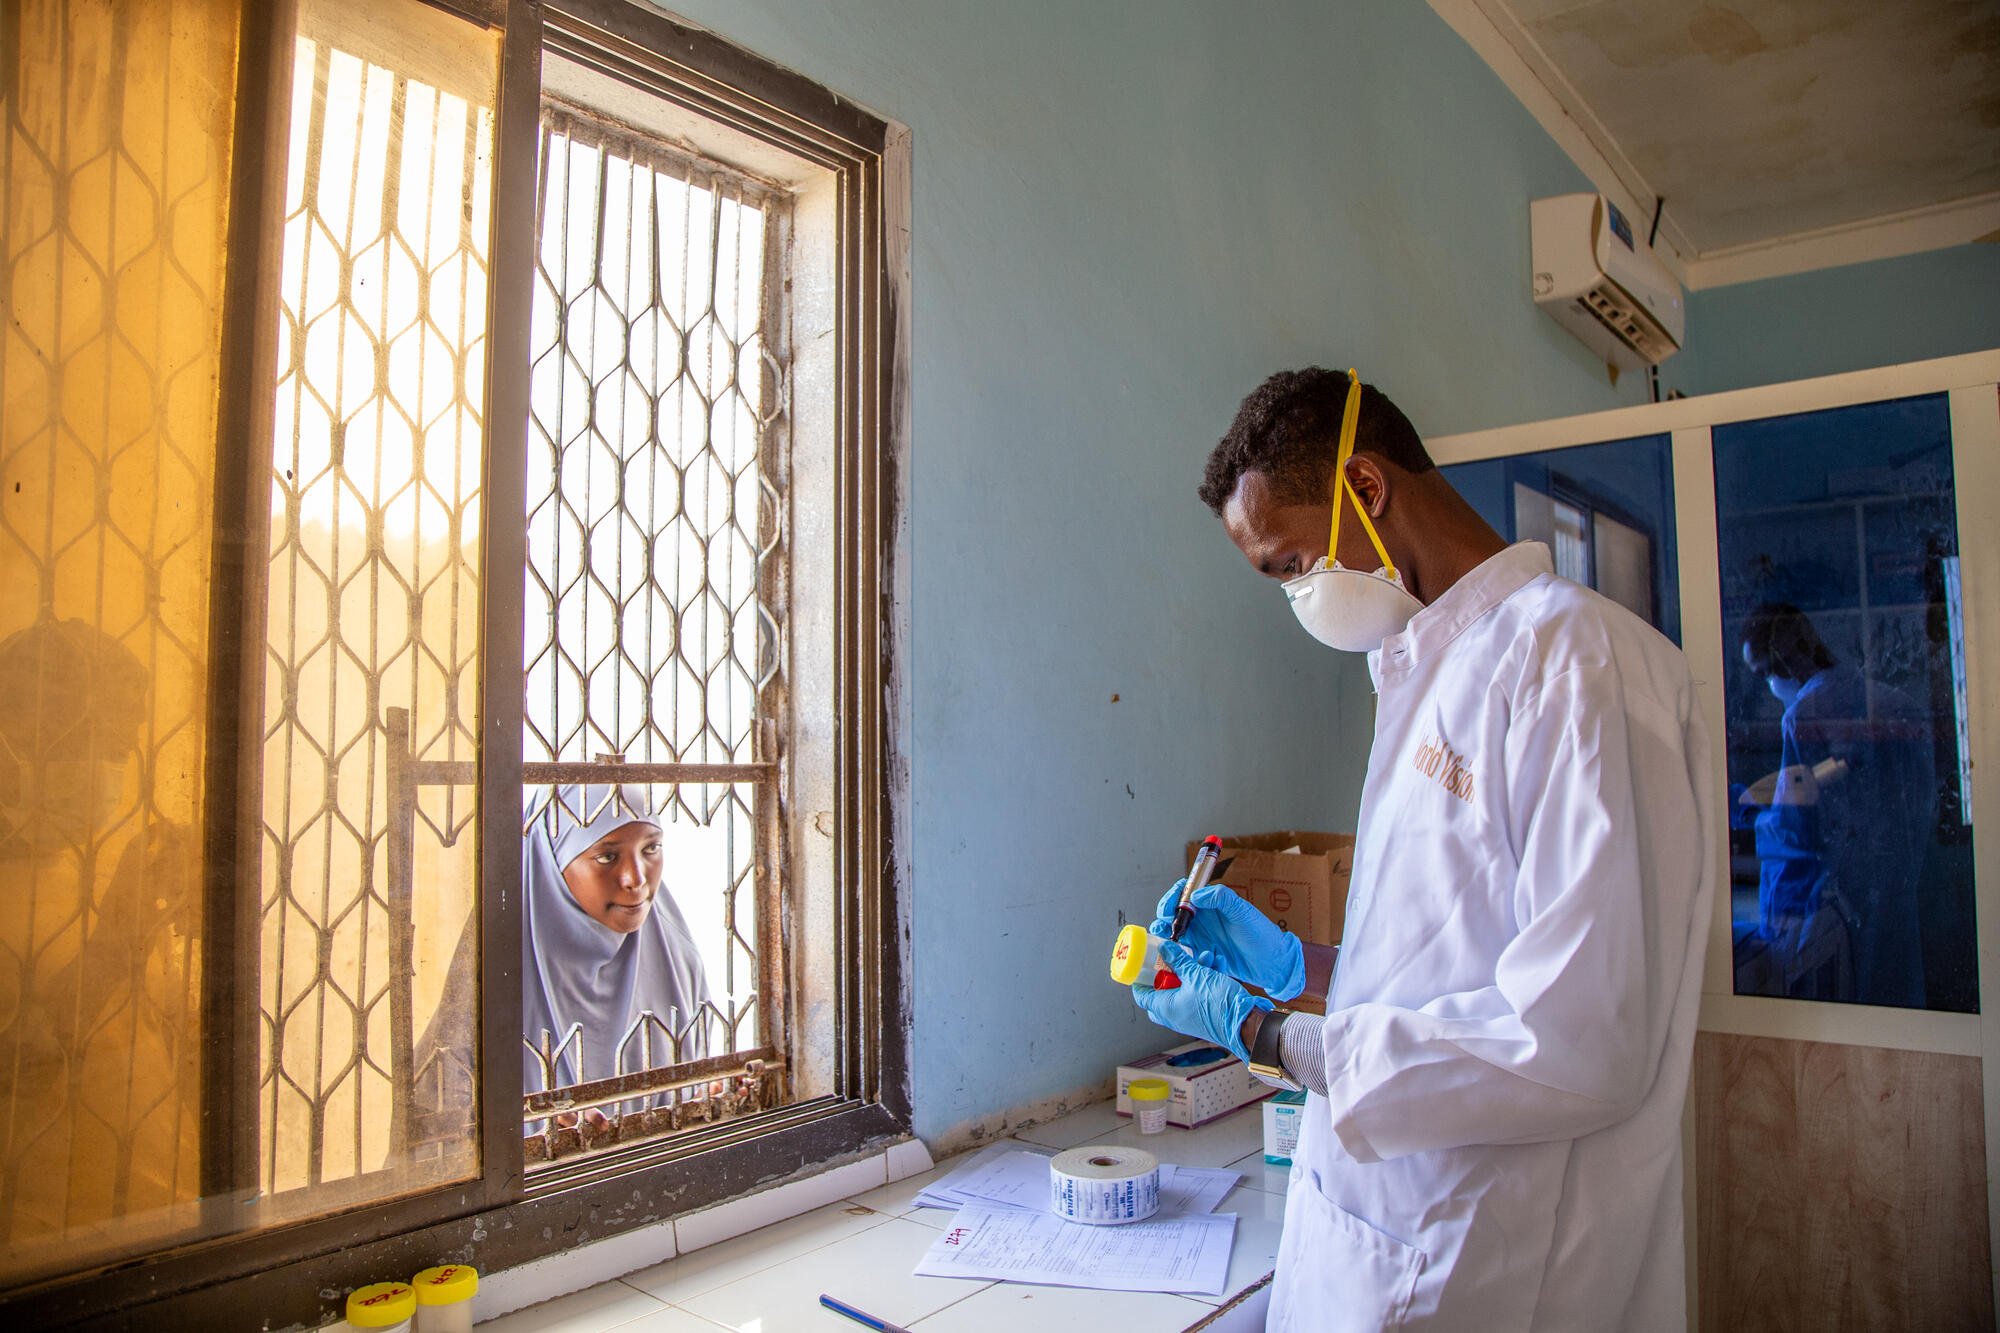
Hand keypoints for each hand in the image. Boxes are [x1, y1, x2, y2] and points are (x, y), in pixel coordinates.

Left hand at [1133, 940, 1269, 1063]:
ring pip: (1184, 989)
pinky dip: (1204, 979)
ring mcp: (1190, 1016)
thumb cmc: (1221, 1007)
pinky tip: (1216, 965)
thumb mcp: (1196, 975)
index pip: (1141, 995)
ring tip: (1205, 957)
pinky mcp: (1204, 1014)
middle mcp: (1175, 1015)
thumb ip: (1178, 960)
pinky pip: (1198, 993)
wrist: (1247, 1024)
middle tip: (1172, 960)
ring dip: (1192, 970)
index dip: (1139, 978)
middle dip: (1168, 972)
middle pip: (1162, 991)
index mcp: (1165, 1008)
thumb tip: (1164, 949)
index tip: (1142, 964)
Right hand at [1153, 880, 1304, 1000]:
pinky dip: (1176, 951)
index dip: (1175, 895)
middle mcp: (1203, 918)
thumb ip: (1221, 898)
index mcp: (1212, 903)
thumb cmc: (1261, 933)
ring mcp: (1201, 936)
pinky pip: (1183, 951)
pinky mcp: (1201, 954)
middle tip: (1163, 922)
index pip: (1186, 892)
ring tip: (1163, 936)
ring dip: (1164, 931)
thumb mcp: (1242, 911)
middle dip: (1164, 914)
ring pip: (1174, 930)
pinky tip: (1181, 954)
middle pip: (1174, 911)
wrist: (1271, 963)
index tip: (1172, 904)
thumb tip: (1196, 895)